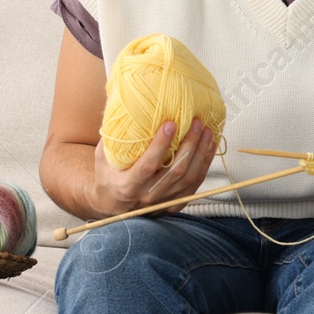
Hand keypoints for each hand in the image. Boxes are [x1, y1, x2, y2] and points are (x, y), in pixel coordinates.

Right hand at [91, 117, 218, 215]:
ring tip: (207, 131)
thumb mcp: (103, 159)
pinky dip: (205, 163)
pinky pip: (196, 183)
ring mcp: (164, 201)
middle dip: (189, 144)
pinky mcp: (176, 203)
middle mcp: (147, 196)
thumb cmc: (108, 178)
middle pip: (175, 170)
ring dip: (201, 152)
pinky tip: (210, 146)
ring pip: (189, 176)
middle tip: (196, 123)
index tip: (170, 124)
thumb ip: (113, 138)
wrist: (113, 207)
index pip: (147, 166)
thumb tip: (123, 105)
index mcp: (127, 186)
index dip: (160, 145)